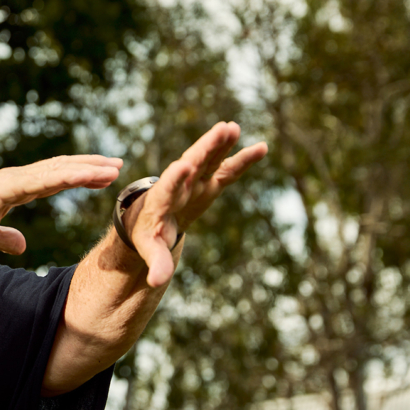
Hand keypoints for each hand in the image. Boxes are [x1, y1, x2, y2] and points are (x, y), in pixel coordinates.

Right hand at [0, 155, 122, 253]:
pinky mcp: (8, 187)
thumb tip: (22, 246)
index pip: (56, 177)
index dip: (80, 174)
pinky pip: (44, 180)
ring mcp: (14, 179)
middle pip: (63, 168)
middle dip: (91, 166)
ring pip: (59, 170)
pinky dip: (68, 176)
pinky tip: (87, 175)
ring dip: (87, 168)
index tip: (103, 175)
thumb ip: (7, 239)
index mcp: (17, 187)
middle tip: (118, 165)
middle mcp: (19, 178)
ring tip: (113, 168)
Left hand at [127, 122, 267, 287]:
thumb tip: (156, 282)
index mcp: (162, 199)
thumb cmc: (146, 233)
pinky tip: (262, 147)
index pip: (167, 186)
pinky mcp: (209, 182)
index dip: (174, 178)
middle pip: (192, 163)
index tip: (182, 166)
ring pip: (209, 159)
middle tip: (220, 131)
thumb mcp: (150, 248)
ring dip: (220, 144)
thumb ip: (156, 263)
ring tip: (233, 127)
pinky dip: (242, 160)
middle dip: (205, 149)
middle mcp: (178, 184)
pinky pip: (228, 170)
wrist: (148, 219)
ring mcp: (195, 181)